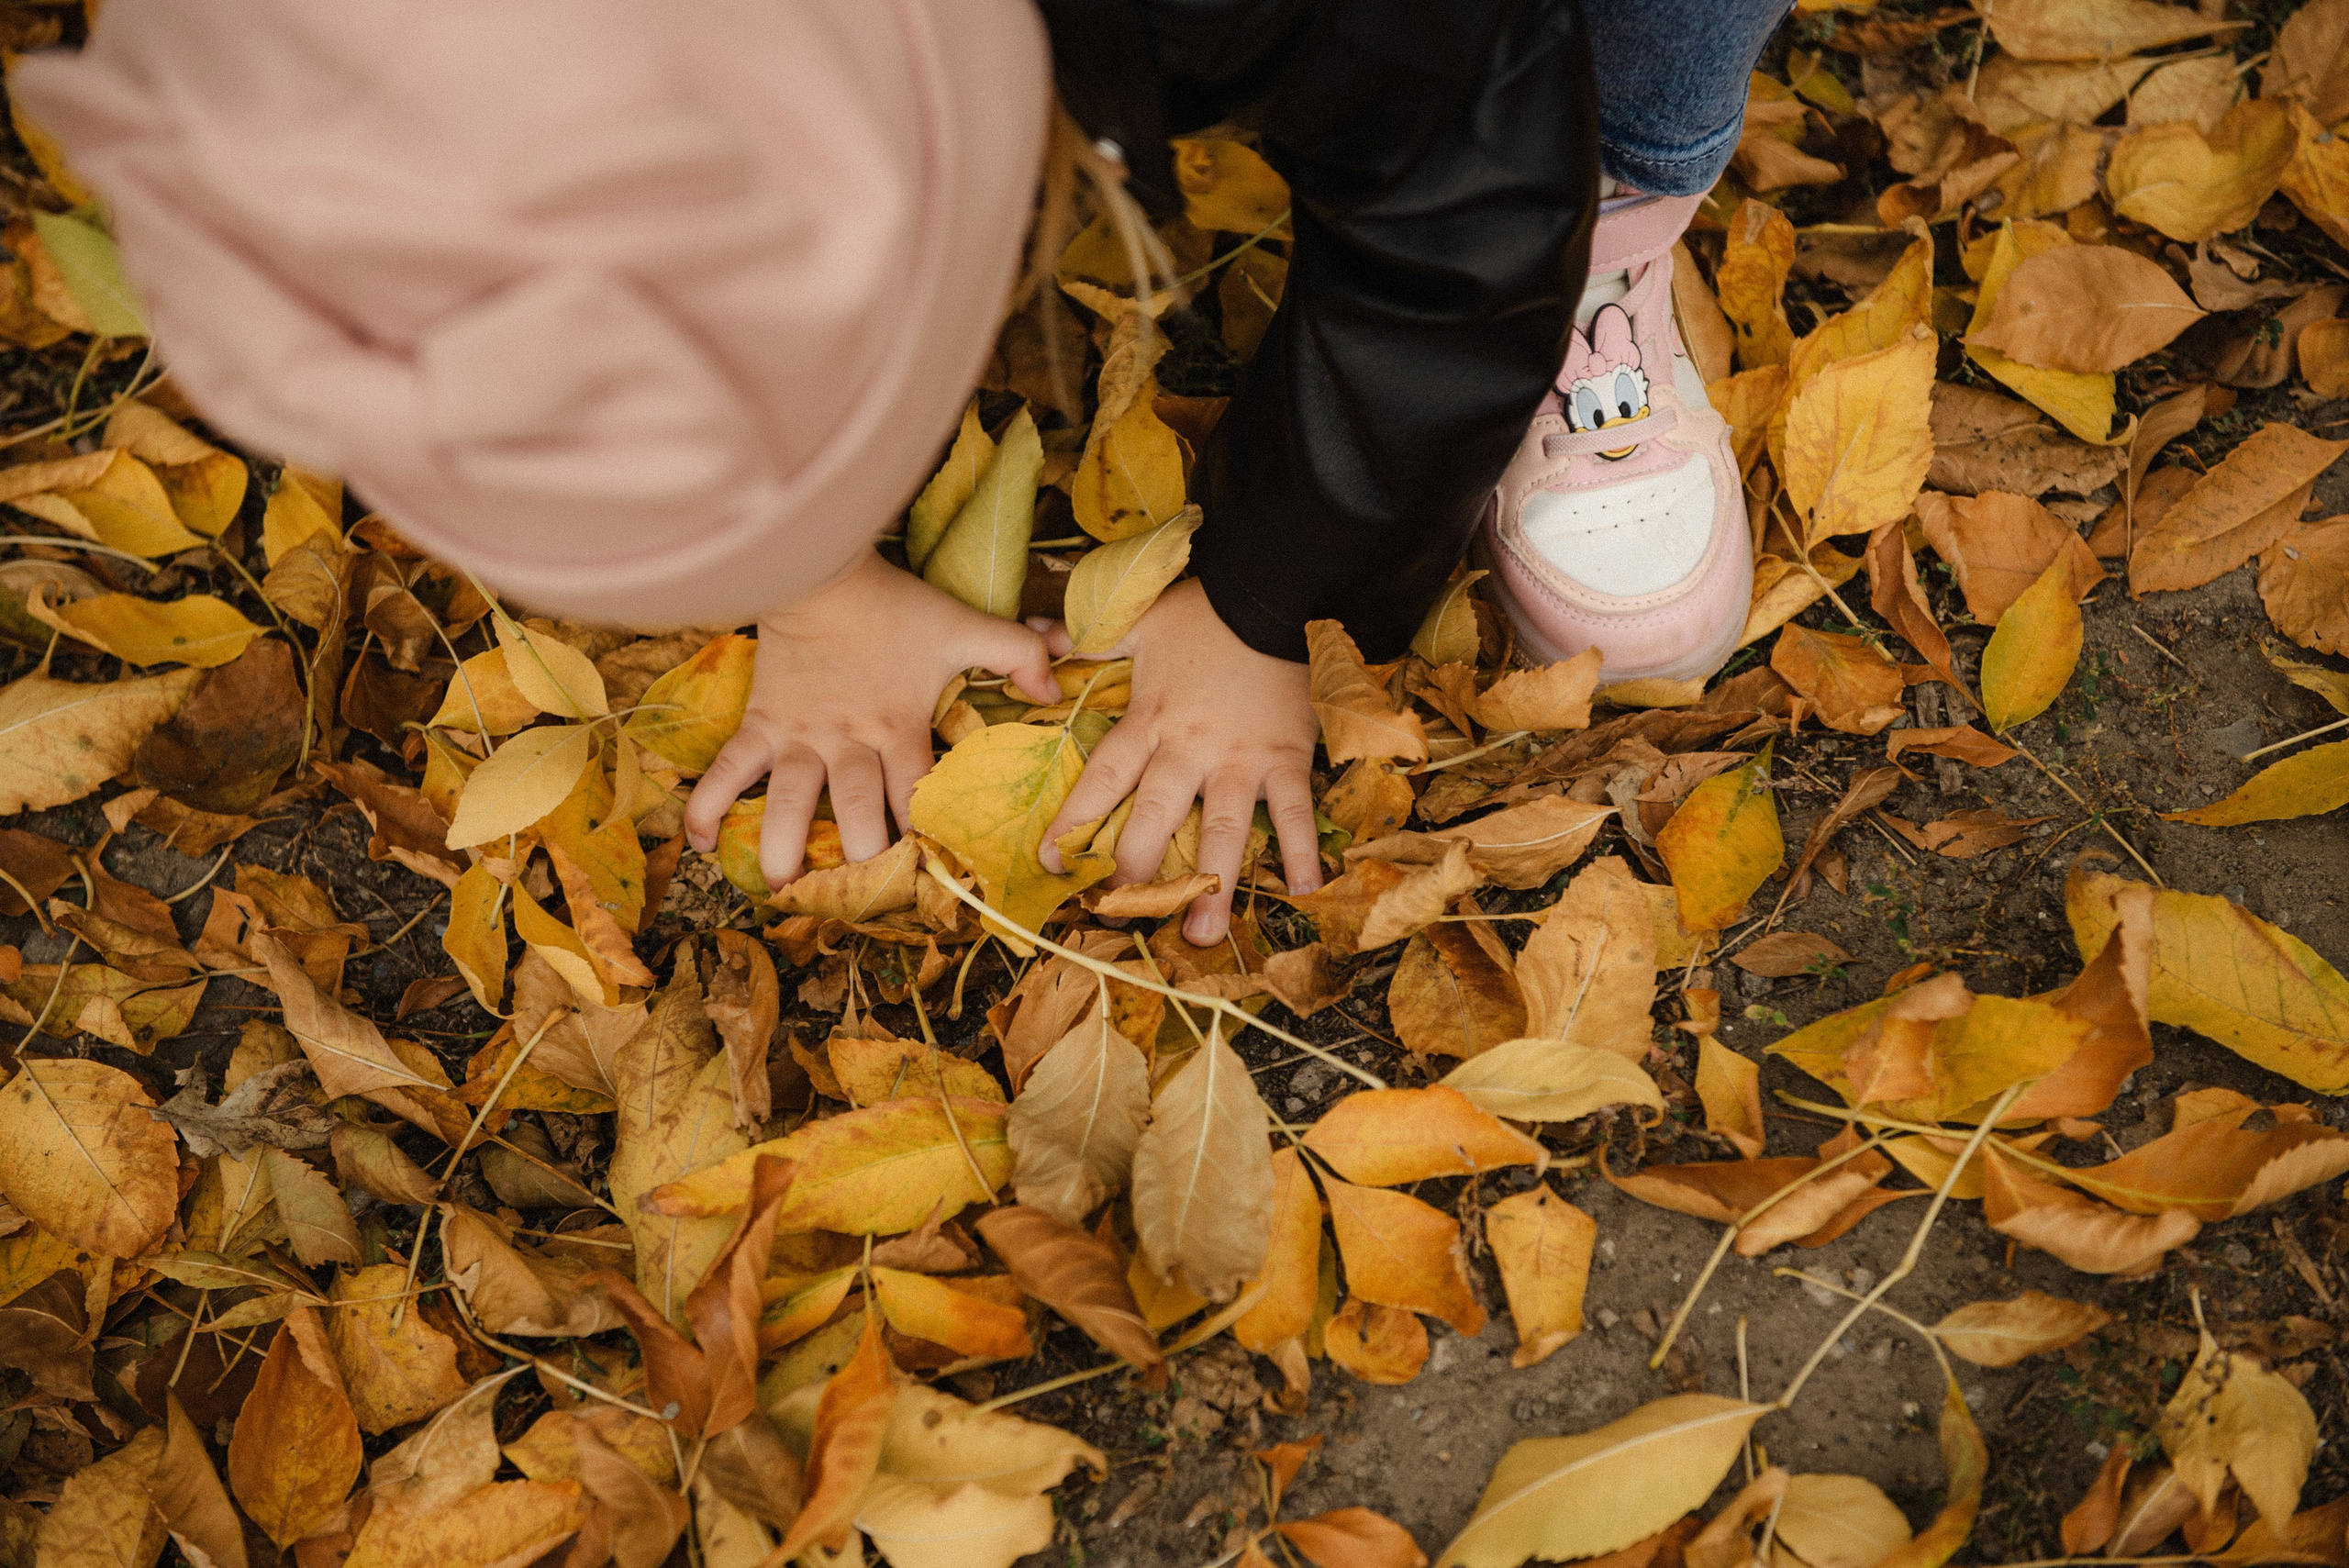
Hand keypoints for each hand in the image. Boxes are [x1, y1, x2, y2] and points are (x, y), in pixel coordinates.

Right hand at [684, 550, 1055, 886]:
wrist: (820, 570)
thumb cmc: (893, 606)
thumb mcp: (963, 625)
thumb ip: (1014, 653)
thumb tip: (1057, 685)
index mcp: (900, 726)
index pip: (917, 793)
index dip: (927, 839)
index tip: (933, 881)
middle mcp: (849, 741)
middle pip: (857, 812)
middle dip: (862, 860)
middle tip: (864, 901)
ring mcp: (800, 735)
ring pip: (790, 802)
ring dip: (785, 848)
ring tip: (786, 888)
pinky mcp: (762, 722)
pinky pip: (729, 769)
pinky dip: (711, 805)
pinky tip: (703, 846)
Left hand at [1039, 579, 1323, 945]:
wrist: (1273, 595)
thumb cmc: (1203, 613)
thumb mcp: (1138, 621)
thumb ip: (1086, 639)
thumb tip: (1034, 638)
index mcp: (1149, 721)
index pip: (1104, 779)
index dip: (1074, 820)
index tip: (1051, 860)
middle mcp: (1189, 750)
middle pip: (1156, 817)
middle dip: (1135, 868)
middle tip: (1119, 914)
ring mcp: (1241, 759)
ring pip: (1222, 829)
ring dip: (1212, 884)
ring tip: (1201, 935)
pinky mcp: (1286, 758)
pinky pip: (1295, 810)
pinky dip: (1303, 849)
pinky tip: (1306, 891)